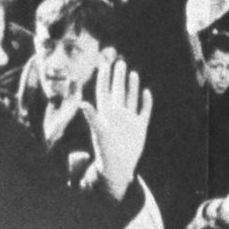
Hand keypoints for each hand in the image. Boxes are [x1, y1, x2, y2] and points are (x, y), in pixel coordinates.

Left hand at [84, 55, 153, 200]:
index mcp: (106, 112)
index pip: (104, 90)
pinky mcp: (139, 127)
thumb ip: (92, 116)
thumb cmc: (105, 150)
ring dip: (132, 86)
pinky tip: (146, 92)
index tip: (104, 63)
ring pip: (130, 98)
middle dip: (118, 77)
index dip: (104, 77)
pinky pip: (143, 111)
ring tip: (133, 73)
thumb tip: (81, 103)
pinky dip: (146, 102)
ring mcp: (128, 119)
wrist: (118, 166)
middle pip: (118, 91)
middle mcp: (117, 113)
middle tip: (119, 62)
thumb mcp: (98, 132)